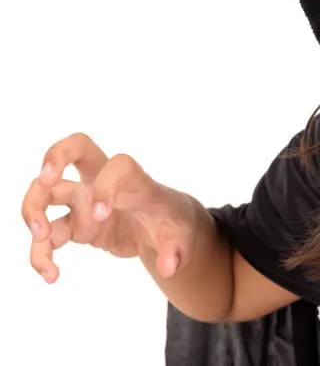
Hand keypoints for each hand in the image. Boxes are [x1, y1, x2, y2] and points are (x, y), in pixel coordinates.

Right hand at [22, 132, 196, 282]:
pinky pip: (48, 234)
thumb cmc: (172, 224)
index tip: (102, 214)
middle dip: (54, 156)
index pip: (119, 166)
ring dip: (33, 209)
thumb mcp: (182, 239)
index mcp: (135, 181)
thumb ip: (176, 252)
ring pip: (47, 191)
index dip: (106, 185)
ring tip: (41, 237)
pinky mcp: (74, 223)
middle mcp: (104, 182)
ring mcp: (84, 200)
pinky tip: (51, 274)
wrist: (162, 229)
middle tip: (45, 180)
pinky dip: (41, 253)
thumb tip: (168, 267)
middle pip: (75, 149)